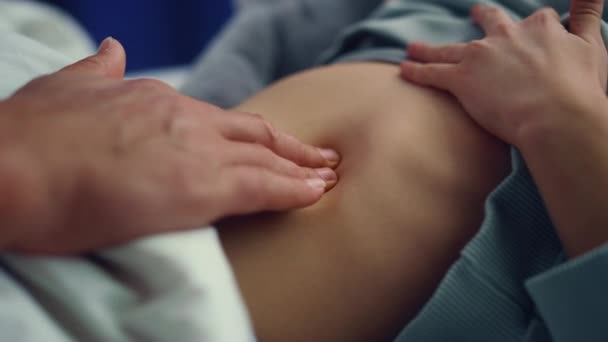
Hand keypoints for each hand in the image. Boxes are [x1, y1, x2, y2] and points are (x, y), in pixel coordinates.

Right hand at [0, 38, 339, 253]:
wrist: (13, 167)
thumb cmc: (29, 138)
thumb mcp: (64, 89)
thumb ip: (96, 71)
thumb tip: (111, 51)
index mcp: (156, 99)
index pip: (217, 120)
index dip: (247, 135)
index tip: (268, 145)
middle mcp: (184, 118)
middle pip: (252, 134)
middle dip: (289, 147)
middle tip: (320, 158)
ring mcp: (195, 150)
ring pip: (264, 159)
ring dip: (300, 170)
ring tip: (326, 178)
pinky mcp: (200, 187)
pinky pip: (261, 188)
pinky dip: (292, 191)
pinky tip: (313, 194)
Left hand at [400, 1, 607, 146]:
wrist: (555, 116)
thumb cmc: (578, 88)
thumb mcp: (592, 46)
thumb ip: (588, 16)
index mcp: (539, 28)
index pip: (534, 20)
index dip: (532, 28)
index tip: (531, 34)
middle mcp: (506, 36)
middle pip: (488, 21)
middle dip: (480, 18)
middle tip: (472, 15)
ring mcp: (480, 56)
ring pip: (449, 48)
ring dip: (430, 48)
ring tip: (414, 47)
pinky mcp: (461, 79)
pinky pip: (432, 72)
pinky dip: (417, 69)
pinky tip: (404, 68)